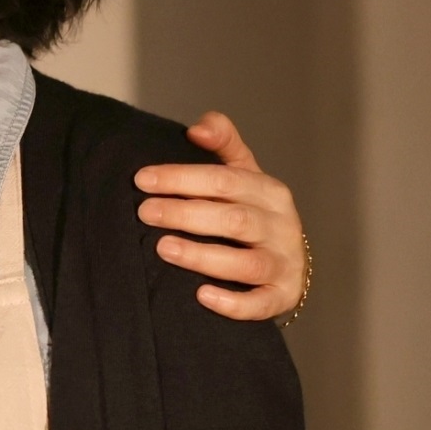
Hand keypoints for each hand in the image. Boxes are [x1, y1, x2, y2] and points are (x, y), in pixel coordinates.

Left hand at [133, 111, 307, 321]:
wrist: (288, 262)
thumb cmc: (253, 212)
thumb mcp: (243, 175)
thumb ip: (223, 145)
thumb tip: (200, 125)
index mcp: (269, 191)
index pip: (224, 180)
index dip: (182, 178)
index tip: (141, 179)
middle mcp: (281, 226)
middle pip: (233, 219)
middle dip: (185, 215)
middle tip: (144, 212)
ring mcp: (284, 264)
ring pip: (246, 262)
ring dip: (203, 256)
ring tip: (163, 248)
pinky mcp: (282, 297)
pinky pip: (260, 304)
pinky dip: (233, 303)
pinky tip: (201, 295)